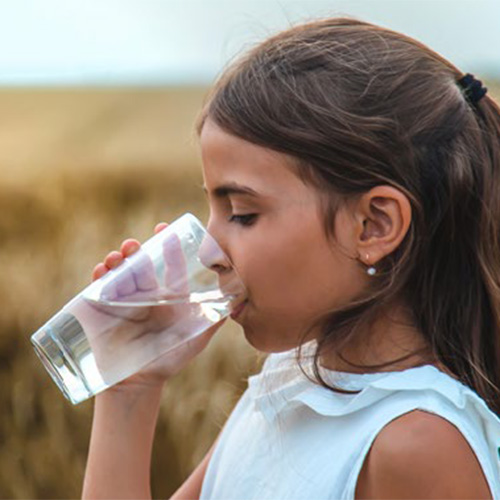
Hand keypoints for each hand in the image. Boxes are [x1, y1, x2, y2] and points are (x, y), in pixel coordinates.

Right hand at [88, 223, 224, 390]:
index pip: (169, 265)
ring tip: (118, 255)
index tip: (165, 228)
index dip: (168, 246)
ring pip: (119, 271)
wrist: (140, 383)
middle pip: (141, 263)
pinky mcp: (103, 310)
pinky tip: (101, 270)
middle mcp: (146, 294)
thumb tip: (239, 300)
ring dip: (117, 259)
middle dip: (138, 249)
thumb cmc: (170, 359)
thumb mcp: (196, 337)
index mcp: (168, 295)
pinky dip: (99, 276)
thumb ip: (215, 318)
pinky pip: (98, 288)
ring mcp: (123, 300)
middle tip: (136, 244)